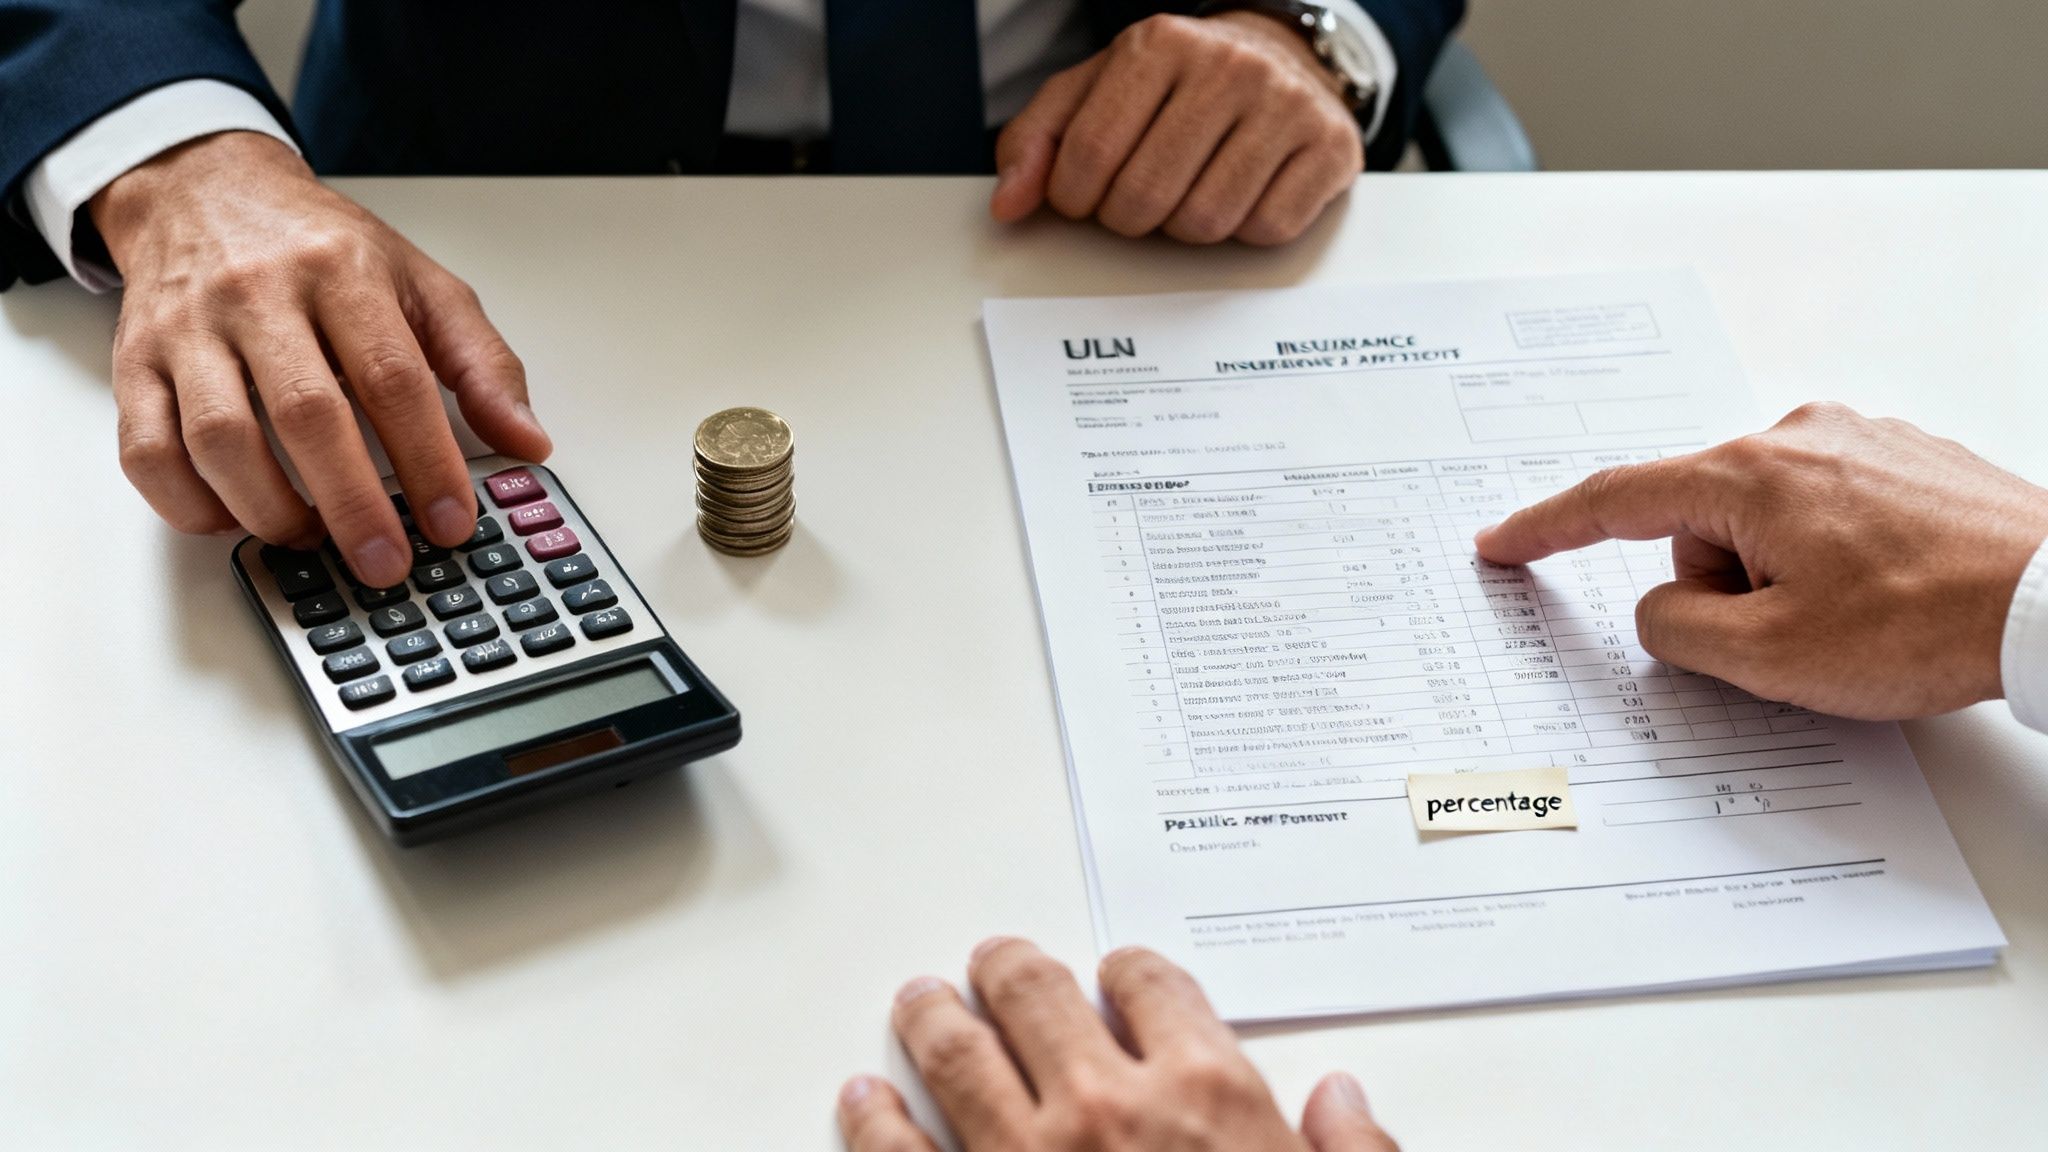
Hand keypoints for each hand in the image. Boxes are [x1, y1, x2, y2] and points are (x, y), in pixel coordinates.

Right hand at [93, 130, 550, 586]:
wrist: (205, 187)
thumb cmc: (321, 246)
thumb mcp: (421, 283)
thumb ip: (481, 363)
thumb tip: (528, 442)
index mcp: (341, 272)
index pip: (393, 378)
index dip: (427, 459)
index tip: (451, 520)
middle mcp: (258, 295)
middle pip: (308, 414)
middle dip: (354, 504)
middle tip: (385, 562)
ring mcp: (188, 329)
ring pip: (219, 438)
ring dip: (270, 509)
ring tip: (312, 540)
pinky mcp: (135, 361)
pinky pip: (146, 449)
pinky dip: (188, 503)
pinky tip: (234, 520)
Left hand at [838, 938, 1397, 1151]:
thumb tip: (1341, 1101)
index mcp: (1207, 1097)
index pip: (1151, 985)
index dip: (1127, 973)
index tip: (1115, 978)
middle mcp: (1106, 1110)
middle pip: (1035, 994)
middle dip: (1009, 969)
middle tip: (994, 965)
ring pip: (956, 1052)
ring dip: (934, 1016)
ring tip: (922, 1002)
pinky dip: (874, 1118)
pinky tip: (865, 1100)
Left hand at [991, 13, 1363, 245]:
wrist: (1280, 59)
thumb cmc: (1177, 87)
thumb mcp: (1096, 93)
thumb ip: (1037, 142)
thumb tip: (1009, 205)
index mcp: (1158, 44)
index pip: (1089, 156)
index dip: (1074, 199)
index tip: (1084, 196)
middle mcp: (1229, 66)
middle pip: (1146, 198)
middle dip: (1129, 218)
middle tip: (1139, 199)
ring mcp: (1286, 106)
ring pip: (1205, 222)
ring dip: (1185, 229)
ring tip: (1189, 192)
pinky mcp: (1330, 149)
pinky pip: (1265, 230)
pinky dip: (1244, 230)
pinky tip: (1240, 193)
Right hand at [1474, 403, 2047, 718]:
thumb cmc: (1928, 623)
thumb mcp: (1769, 657)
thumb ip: (1676, 629)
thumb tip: (1665, 607)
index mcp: (1749, 475)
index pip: (1615, 499)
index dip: (1547, 528)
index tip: (1503, 542)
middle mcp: (1800, 435)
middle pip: (1702, 520)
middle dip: (1720, 585)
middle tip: (1786, 639)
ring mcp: (1861, 438)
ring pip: (1769, 520)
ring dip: (1783, 576)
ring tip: (1857, 620)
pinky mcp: (1910, 457)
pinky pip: (1829, 511)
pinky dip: (1836, 558)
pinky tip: (1888, 595)